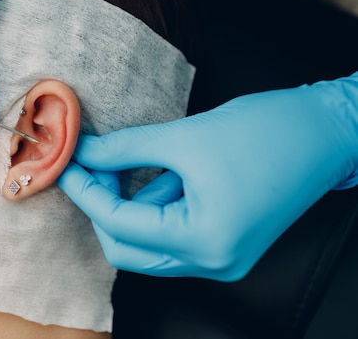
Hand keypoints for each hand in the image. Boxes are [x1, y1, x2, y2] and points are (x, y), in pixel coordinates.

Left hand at [58, 73, 357, 280]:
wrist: (326, 131)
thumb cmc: (268, 131)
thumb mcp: (186, 137)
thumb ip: (126, 149)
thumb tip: (84, 151)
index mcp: (205, 241)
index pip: (119, 224)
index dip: (85, 191)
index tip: (66, 165)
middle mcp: (213, 262)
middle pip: (128, 248)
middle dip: (103, 206)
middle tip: (96, 164)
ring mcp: (222, 257)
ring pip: (149, 244)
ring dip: (129, 205)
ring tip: (128, 162)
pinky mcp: (227, 243)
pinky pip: (173, 234)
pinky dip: (156, 207)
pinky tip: (158, 173)